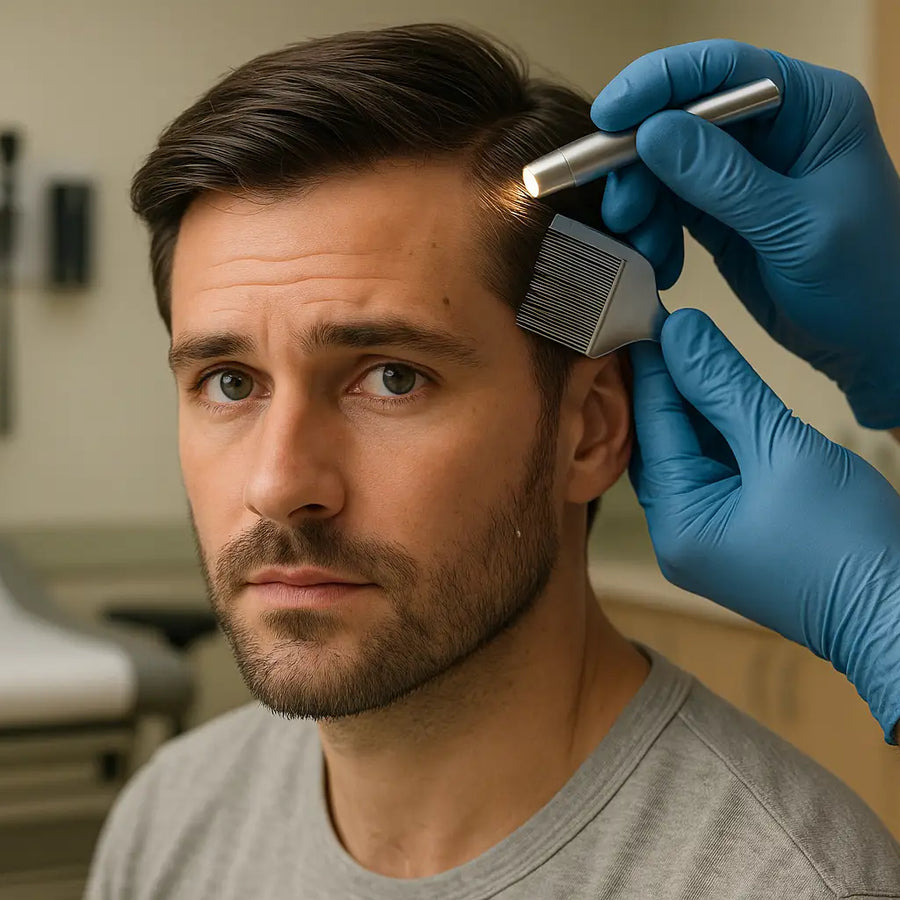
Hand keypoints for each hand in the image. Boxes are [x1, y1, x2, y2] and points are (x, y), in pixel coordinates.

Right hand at [592, 39, 899, 428]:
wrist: (872, 343)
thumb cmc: (863, 282)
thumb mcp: (795, 229)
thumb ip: (725, 181)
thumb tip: (651, 132)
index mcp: (811, 107)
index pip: (723, 69)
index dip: (658, 83)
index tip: (607, 117)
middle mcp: (773, 129)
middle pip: (681, 116)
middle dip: (638, 161)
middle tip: (620, 211)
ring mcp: (743, 173)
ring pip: (665, 165)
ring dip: (642, 206)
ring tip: (645, 251)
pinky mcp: (721, 214)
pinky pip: (668, 208)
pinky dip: (653, 234)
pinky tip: (662, 266)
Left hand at [630, 308, 899, 740]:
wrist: (897, 615)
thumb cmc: (848, 542)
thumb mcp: (783, 448)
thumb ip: (725, 387)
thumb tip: (681, 332)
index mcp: (677, 524)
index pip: (654, 427)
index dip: (653, 367)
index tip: (648, 317)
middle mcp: (677, 536)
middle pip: (662, 442)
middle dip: (668, 384)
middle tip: (669, 327)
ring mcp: (704, 538)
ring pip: (688, 455)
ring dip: (695, 406)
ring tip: (692, 348)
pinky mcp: (733, 535)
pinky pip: (713, 474)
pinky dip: (718, 435)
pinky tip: (719, 393)